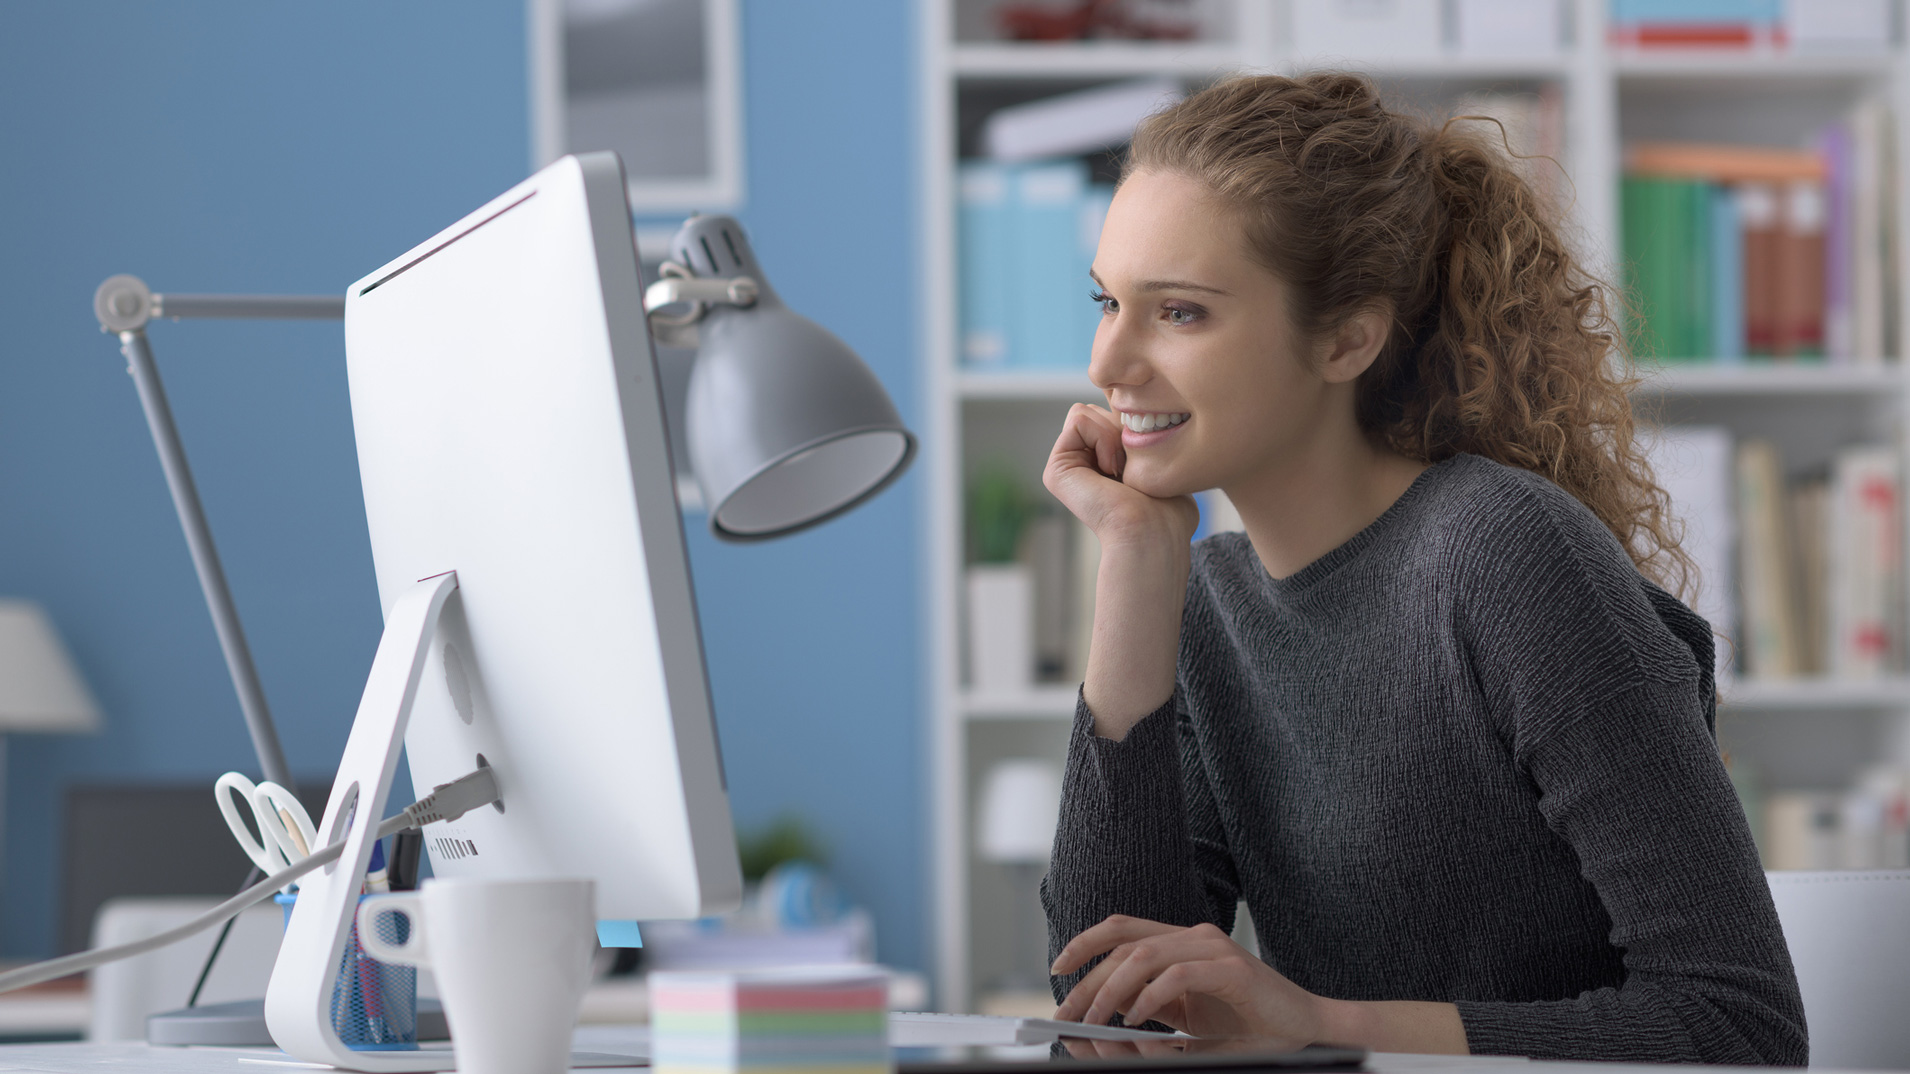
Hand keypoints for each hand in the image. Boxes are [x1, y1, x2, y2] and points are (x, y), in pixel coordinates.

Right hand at [1042, 404, 1197, 549]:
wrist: (1152, 529)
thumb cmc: (1166, 504)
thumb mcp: (1157, 456)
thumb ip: (1139, 430)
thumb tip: (1128, 399)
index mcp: (1101, 460)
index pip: (1112, 412)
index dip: (1133, 423)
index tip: (1144, 459)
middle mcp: (1081, 462)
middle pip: (1097, 408)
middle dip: (1121, 428)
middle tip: (1131, 467)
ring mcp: (1067, 466)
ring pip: (1085, 410)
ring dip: (1113, 435)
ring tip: (1121, 470)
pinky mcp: (1056, 469)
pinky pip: (1078, 418)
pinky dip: (1102, 438)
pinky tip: (1110, 469)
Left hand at [1051, 915, 1322, 1048]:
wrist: (1307, 1030)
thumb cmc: (1249, 1026)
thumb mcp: (1187, 1018)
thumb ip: (1149, 1007)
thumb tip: (1102, 1014)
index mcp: (1181, 941)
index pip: (1121, 927)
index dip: (1085, 942)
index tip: (1057, 968)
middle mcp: (1194, 935)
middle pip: (1125, 941)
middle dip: (1089, 977)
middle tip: (1067, 1011)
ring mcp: (1214, 948)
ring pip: (1145, 954)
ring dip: (1113, 989)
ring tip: (1097, 1020)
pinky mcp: (1233, 969)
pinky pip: (1179, 975)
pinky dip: (1152, 996)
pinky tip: (1138, 1018)